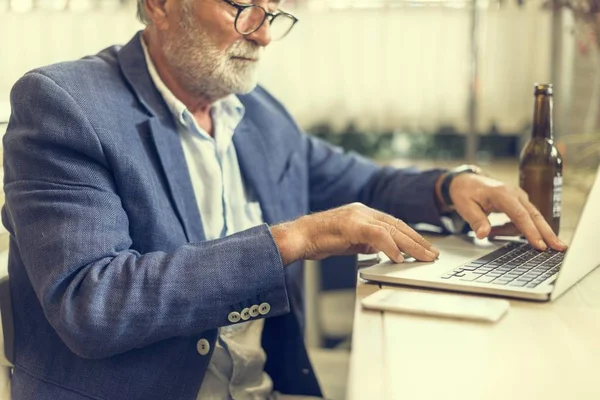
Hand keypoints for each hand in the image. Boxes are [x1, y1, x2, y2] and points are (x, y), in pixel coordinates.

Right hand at [271, 203, 438, 265]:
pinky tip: (398, 258)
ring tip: (423, 257)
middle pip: (397, 226)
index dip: (412, 236)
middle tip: (432, 254)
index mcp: (364, 213)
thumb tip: (383, 250)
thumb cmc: (321, 239)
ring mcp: (358, 216)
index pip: (394, 224)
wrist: (300, 236)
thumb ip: (367, 242)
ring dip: (410, 245)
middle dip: (417, 241)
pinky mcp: (352, 225)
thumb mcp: (350, 241)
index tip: (424, 248)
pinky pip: (377, 235)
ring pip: (391, 230)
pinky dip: (390, 247)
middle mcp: (363, 211)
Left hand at [445, 173, 566, 250]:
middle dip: (547, 233)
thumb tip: (483, 235)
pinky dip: (513, 228)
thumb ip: (476, 221)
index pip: (520, 215)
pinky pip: (522, 219)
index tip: (540, 245)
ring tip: (493, 232)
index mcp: (501, 194)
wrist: (466, 181)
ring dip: (521, 232)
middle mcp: (514, 194)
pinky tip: (495, 229)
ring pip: (530, 219)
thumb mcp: (465, 207)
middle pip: (535, 216)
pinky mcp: (519, 202)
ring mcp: (519, 197)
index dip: (531, 231)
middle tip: (560, 247)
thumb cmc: (465, 192)